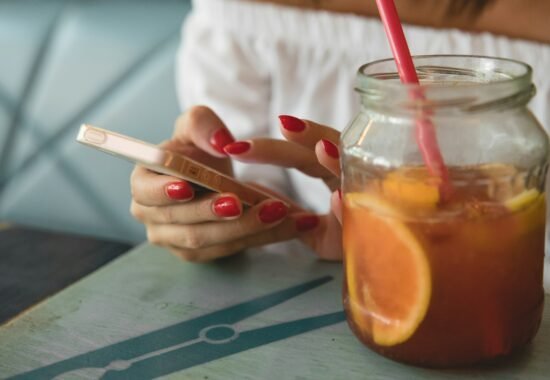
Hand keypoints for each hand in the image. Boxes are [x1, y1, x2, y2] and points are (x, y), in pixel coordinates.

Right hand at [130, 106, 319, 261]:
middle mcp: (153, 217)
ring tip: (278, 211)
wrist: (212, 178)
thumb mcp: (198, 126)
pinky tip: (289, 225)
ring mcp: (175, 240)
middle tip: (241, 201)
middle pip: (184, 220)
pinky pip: (233, 248)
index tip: (187, 187)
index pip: (145, 191)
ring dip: (246, 227)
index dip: (163, 191)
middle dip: (215, 212)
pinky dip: (263, 236)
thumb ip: (203, 125)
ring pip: (211, 239)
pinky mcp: (202, 253)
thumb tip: (221, 143)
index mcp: (144, 183)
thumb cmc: (197, 151)